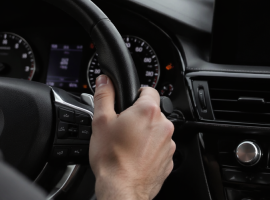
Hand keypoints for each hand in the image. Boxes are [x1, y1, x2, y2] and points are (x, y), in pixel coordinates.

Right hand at [89, 75, 175, 199]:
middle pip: (152, 112)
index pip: (149, 90)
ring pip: (156, 131)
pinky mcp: (169, 161)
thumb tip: (105, 81)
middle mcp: (163, 126)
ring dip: (145, 134)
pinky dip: (149, 150)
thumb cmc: (112, 158)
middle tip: (122, 128)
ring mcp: (168, 144)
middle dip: (138, 117)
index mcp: (148, 111)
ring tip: (127, 145)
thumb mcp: (101, 121)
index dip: (136, 94)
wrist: (121, 189)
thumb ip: (104, 96)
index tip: (127, 103)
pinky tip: (134, 157)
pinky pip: (159, 148)